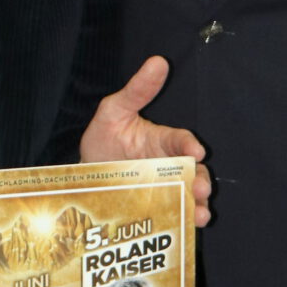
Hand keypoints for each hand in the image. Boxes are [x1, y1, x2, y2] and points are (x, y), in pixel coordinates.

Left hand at [80, 55, 211, 227]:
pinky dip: (184, 220)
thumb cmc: (104, 137)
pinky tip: (189, 225)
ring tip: (201, 213)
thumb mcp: (115, 110)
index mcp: (162, 141)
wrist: (86, 172)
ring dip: (198, 204)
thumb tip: (157, 61)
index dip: (189, 145)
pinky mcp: (157, 207)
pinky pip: (175, 213)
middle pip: (192, 172)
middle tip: (201, 189)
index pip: (181, 141)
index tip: (196, 152)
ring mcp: (163, 188)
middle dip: (199, 180)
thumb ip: (137, 90)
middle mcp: (167, 165)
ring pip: (188, 195)